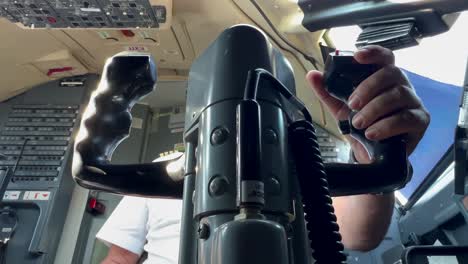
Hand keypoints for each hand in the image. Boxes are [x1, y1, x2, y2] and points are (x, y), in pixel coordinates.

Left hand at [306, 45, 429, 162]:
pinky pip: (406, 118)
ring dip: (374, 108)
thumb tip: (312, 75)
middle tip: (352, 104)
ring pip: (398, 95)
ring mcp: (413, 102)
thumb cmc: (361, 125)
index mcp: (383, 78)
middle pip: (391, 73)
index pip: (384, 57)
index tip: (357, 56)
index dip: (373, 52)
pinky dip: (386, 125)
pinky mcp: (420, 121)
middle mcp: (401, 86)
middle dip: (368, 87)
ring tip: (358, 123)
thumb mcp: (340, 108)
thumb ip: (327, 91)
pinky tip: (372, 133)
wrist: (370, 154)